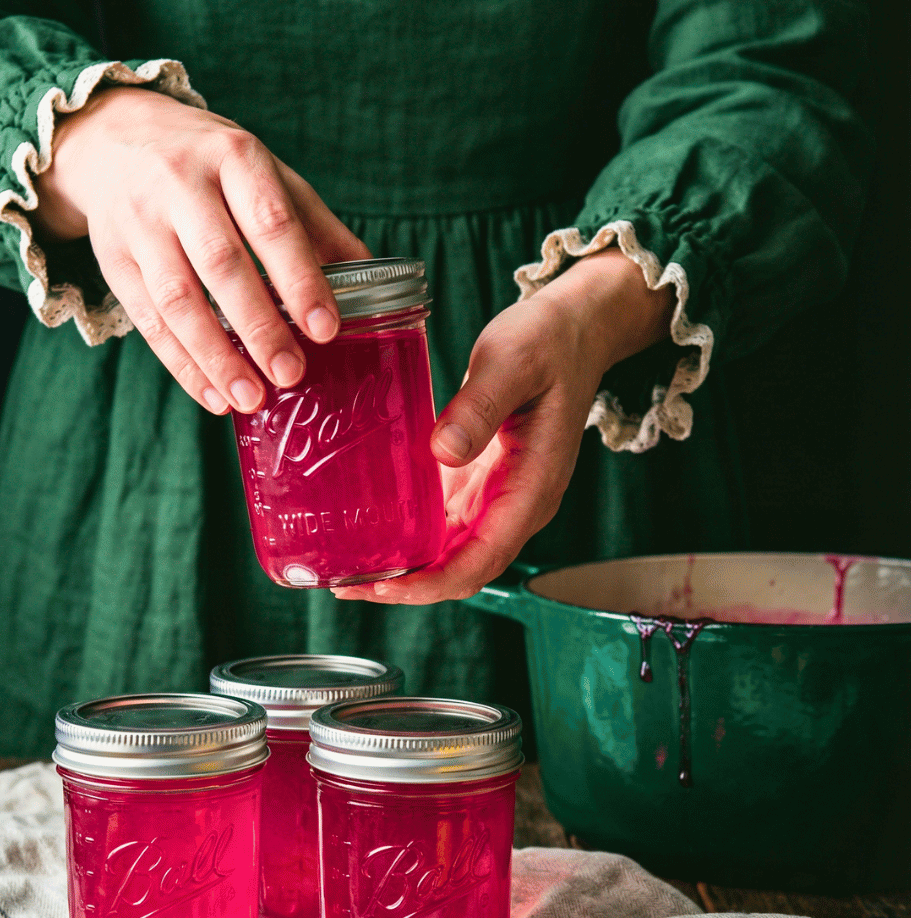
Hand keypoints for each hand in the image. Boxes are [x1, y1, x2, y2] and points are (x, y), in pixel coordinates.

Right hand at [33, 87, 369, 412]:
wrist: (114, 136)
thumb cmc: (209, 164)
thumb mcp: (263, 172)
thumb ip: (314, 225)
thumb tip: (373, 278)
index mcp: (234, 157)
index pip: (271, 222)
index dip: (300, 278)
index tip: (325, 328)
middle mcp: (181, 184)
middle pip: (221, 263)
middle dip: (258, 325)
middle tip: (290, 374)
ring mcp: (140, 221)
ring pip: (176, 297)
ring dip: (215, 356)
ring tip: (250, 398)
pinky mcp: (113, 256)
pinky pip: (146, 319)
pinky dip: (181, 363)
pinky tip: (212, 394)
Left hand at [332, 248, 674, 604]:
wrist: (572, 331)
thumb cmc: (547, 343)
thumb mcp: (511, 363)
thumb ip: (479, 407)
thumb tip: (444, 452)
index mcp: (532, 488)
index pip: (481, 560)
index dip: (431, 582)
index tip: (383, 585)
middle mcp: (517, 505)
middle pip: (462, 570)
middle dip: (407, 586)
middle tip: (345, 584)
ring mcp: (500, 498)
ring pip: (451, 555)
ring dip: (404, 568)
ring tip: (349, 569)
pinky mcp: (482, 483)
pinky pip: (446, 527)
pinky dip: (411, 540)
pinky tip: (373, 533)